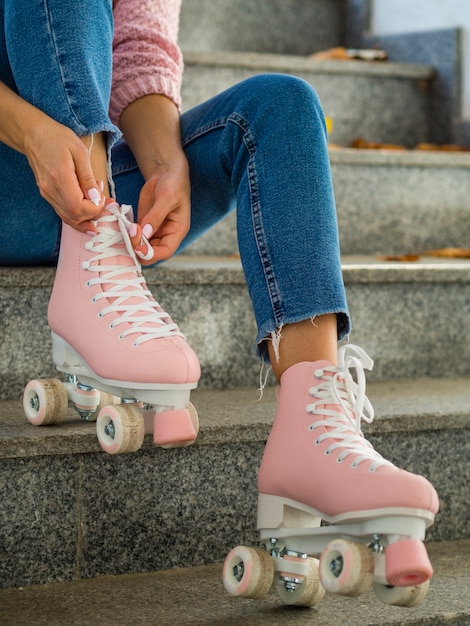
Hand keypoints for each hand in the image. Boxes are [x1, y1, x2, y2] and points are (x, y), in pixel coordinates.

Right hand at [23, 117, 104, 232]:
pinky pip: (63, 212)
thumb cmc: (57, 138)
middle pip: (74, 217)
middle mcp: (50, 190)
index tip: (103, 197)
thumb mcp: (80, 152)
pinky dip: (78, 214)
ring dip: (87, 217)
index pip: (78, 208)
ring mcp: (47, 194)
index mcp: (59, 178)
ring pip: (68, 218)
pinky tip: (88, 207)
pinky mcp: (47, 194)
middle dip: (94, 214)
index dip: (94, 209)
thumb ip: (88, 177)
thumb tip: (96, 197)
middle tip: (105, 201)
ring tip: (100, 205)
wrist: (33, 135)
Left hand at [129, 158, 190, 264]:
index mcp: (177, 231)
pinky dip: (126, 233)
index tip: (139, 248)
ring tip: (126, 226)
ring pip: (141, 246)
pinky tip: (122, 224)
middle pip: (151, 252)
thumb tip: (145, 233)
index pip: (166, 251)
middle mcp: (166, 235)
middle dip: (139, 247)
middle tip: (129, 232)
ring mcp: (153, 231)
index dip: (152, 254)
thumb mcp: (167, 197)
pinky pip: (134, 235)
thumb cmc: (173, 183)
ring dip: (131, 241)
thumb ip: (156, 216)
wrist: (166, 172)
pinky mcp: (143, 224)